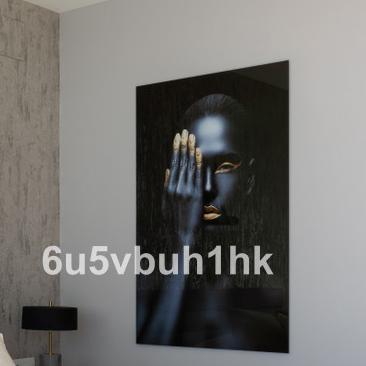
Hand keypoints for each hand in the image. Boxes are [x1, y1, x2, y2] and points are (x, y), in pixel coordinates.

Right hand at [162, 129, 211, 246]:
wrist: (181, 233)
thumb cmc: (174, 218)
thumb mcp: (166, 201)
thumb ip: (167, 185)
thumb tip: (168, 170)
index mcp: (168, 187)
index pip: (173, 163)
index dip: (176, 149)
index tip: (178, 138)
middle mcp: (176, 186)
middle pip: (180, 161)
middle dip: (183, 145)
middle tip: (185, 131)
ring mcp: (185, 190)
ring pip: (188, 165)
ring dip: (191, 149)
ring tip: (192, 137)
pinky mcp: (195, 194)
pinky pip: (197, 174)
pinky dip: (198, 162)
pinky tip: (199, 152)